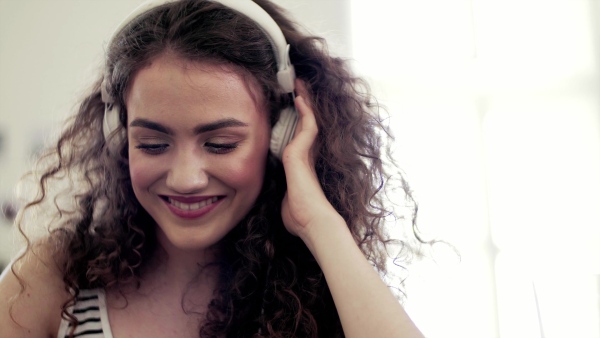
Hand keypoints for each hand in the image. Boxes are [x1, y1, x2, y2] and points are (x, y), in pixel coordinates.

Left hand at [280, 80, 340, 239]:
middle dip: (305, 106)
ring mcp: (307, 153)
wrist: (313, 223)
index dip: (301, 123)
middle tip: (301, 88)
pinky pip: (306, 125)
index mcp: (304, 165)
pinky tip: (299, 98)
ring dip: (304, 101)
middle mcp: (309, 156)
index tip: (298, 109)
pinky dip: (304, 111)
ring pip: (308, 120)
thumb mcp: (287, 201)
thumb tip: (279, 196)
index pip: (303, 138)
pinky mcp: (301, 152)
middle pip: (308, 124)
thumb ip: (283, 193)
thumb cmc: (301, 217)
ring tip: (300, 84)